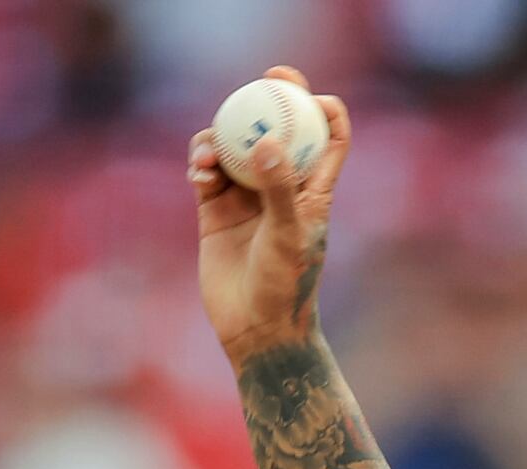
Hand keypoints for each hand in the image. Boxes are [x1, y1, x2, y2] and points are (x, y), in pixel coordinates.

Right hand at [190, 66, 354, 360]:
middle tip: (258, 81)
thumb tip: (269, 143)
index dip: (322, 107)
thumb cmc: (286, 286)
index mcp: (313, 189)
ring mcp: (246, 197)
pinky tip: (198, 172)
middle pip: (277, 129)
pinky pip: (206, 172)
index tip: (303, 91)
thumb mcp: (289, 237)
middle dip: (268, 99)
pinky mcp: (215, 211)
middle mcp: (280, 187)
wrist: (255, 328)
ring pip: (234, 146)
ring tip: (209, 152)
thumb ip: (279, 190)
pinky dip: (200, 163)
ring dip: (221, 136)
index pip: (328, 137)